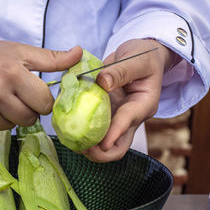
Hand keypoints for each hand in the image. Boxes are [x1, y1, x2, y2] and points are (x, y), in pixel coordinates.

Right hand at [0, 30, 81, 133]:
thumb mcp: (19, 51)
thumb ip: (51, 58)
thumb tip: (79, 55)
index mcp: (11, 74)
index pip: (44, 104)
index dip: (42, 100)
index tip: (34, 93)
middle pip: (29, 119)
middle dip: (27, 109)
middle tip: (14, 94)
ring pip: (10, 127)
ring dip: (8, 116)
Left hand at [81, 39, 175, 161]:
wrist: (140, 56)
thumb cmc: (144, 56)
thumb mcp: (138, 59)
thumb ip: (121, 70)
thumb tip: (103, 82)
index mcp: (143, 105)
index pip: (128, 123)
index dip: (114, 134)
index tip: (102, 143)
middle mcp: (130, 118)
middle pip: (117, 147)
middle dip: (99, 153)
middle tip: (81, 147)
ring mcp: (116, 119)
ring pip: (102, 144)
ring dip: (86, 146)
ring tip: (69, 139)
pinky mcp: (104, 115)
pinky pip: (92, 130)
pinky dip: (79, 132)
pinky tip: (66, 126)